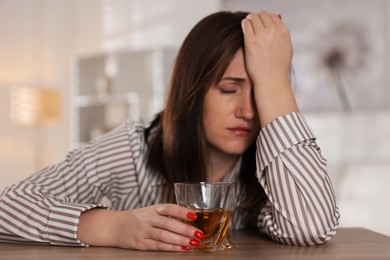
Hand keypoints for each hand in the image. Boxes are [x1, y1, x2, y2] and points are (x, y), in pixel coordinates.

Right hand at [78, 204, 204, 250]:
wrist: (114, 226)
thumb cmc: (136, 218)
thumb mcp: (150, 211)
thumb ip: (166, 214)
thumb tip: (189, 219)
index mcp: (152, 208)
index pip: (169, 207)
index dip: (182, 211)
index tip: (194, 215)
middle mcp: (148, 218)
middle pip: (169, 223)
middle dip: (185, 229)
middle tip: (199, 234)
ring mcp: (143, 231)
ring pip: (164, 236)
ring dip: (180, 240)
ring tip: (193, 243)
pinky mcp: (140, 243)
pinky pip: (157, 246)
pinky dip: (171, 247)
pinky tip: (181, 248)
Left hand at [241, 11, 291, 85]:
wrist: (271, 80)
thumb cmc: (278, 67)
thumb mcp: (286, 48)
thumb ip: (281, 35)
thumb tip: (275, 26)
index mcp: (283, 31)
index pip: (272, 16)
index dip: (266, 19)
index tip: (261, 24)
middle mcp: (273, 31)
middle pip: (262, 15)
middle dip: (257, 18)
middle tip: (253, 24)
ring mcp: (261, 36)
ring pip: (253, 17)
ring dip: (250, 20)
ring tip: (248, 26)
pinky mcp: (250, 41)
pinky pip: (245, 24)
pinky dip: (244, 23)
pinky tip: (244, 28)